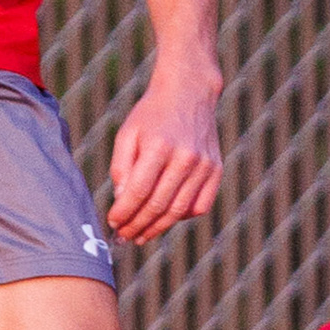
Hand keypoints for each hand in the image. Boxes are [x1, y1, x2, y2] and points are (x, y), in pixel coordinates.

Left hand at [105, 61, 222, 242]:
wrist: (189, 92)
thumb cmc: (152, 114)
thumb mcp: (128, 134)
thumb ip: (121, 168)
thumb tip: (122, 201)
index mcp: (159, 147)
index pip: (139, 192)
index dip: (124, 213)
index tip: (113, 223)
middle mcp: (185, 158)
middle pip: (158, 206)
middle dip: (137, 226)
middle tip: (124, 237)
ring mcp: (204, 165)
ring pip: (178, 211)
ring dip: (157, 228)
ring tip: (141, 236)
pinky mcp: (216, 170)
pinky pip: (200, 206)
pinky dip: (182, 217)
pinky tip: (166, 218)